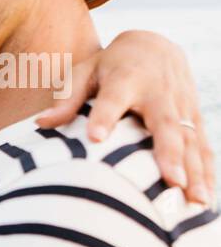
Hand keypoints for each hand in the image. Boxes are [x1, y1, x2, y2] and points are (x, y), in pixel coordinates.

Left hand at [35, 30, 212, 205]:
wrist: (154, 44)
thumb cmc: (109, 65)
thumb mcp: (84, 72)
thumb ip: (66, 99)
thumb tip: (41, 123)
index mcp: (126, 78)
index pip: (113, 98)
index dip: (105, 116)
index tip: (96, 138)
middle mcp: (159, 92)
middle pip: (165, 124)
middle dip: (170, 153)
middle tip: (172, 182)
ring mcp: (181, 106)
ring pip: (192, 139)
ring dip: (196, 171)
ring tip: (196, 202)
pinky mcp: (194, 118)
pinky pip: (203, 146)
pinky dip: (207, 172)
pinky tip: (204, 201)